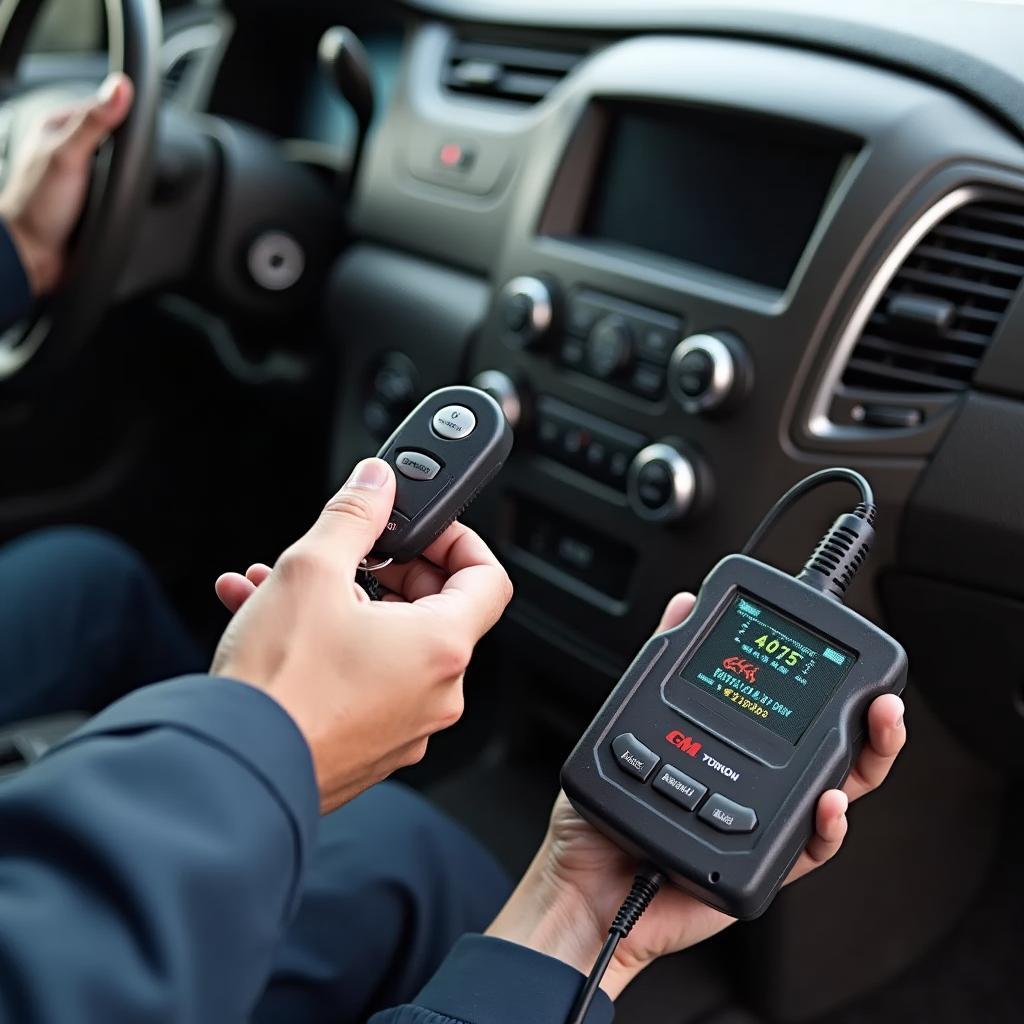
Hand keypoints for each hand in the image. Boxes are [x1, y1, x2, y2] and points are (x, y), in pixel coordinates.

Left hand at [0, 73, 133, 294]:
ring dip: (127, 174)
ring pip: (116, 164)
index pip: (103, 107)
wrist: (32, 255)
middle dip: (128, 149)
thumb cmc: (40, 207)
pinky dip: (123, 193)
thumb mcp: (68, 157)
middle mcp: (67, 148)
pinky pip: (115, 189)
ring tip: (131, 183)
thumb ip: (94, 122)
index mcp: (57, 127)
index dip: (125, 115)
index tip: (141, 128)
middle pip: (112, 137)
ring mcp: (79, 174)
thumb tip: (121, 88)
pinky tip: (125, 199)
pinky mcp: (89, 199)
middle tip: (137, 162)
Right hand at [211, 457, 513, 813]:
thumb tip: (377, 482)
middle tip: (347, 554)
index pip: (488, 577)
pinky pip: (361, 680)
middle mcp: (436, 694)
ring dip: (339, 604)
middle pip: (434, 609)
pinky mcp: (368, 747)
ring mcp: (404, 726)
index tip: (419, 528)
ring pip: (384, 643)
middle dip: (384, 570)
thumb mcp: (312, 570)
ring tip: (279, 584)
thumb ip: (354, 515)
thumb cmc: (279, 686)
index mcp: (442, 647)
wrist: (232, 773)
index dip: (458, 540)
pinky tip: (266, 622)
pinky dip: (327, 646)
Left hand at [487, 592, 906, 998]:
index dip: (828, 686)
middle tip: (882, 698)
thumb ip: (661, 663)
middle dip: (869, 724)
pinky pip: (804, 851)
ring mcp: (759, 827)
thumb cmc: (598, 818)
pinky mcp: (757, 870)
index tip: (845, 656)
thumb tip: (684, 605)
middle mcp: (755, 785)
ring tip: (873, 731)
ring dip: (864, 763)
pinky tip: (827, 804)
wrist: (581, 890)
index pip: (793, 711)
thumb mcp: (630, 723)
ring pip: (835, 797)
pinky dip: (825, 829)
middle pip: (831, 752)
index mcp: (732, 747)